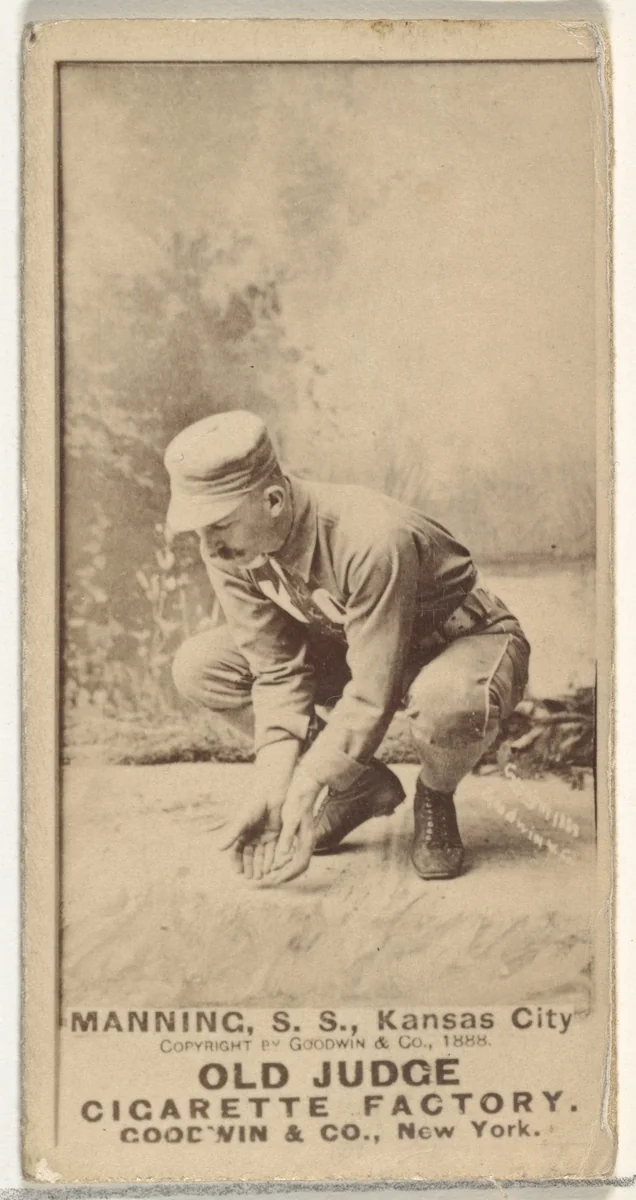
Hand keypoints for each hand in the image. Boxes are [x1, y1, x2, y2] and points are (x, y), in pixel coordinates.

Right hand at [217, 796, 283, 881]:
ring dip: (260, 865)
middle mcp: (252, 834)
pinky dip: (271, 858)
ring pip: (261, 854)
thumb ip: (232, 835)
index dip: (237, 861)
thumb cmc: (254, 803)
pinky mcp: (276, 833)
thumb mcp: (242, 820)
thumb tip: (217, 849)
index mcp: (241, 831)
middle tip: (251, 878)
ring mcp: (264, 835)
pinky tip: (270, 868)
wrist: (272, 792)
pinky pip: (272, 849)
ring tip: (261, 876)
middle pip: (249, 855)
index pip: (237, 850)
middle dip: (250, 866)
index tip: (238, 872)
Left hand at [257, 771, 322, 887]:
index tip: (274, 879)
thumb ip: (287, 838)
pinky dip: (282, 858)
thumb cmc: (297, 801)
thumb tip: (282, 856)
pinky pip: (292, 852)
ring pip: (295, 860)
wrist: (306, 786)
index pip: (300, 864)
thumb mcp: (290, 819)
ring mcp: (304, 839)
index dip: (287, 874)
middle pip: (298, 865)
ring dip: (282, 868)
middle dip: (284, 874)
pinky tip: (271, 858)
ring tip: (268, 872)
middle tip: (269, 879)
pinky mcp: (299, 834)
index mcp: (306, 840)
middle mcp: (307, 842)